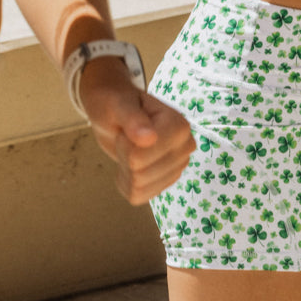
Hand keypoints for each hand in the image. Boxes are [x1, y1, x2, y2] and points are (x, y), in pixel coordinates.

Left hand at [79, 58, 194, 205]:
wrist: (116, 112)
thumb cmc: (117, 103)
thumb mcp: (119, 105)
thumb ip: (133, 119)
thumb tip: (149, 138)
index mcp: (180, 126)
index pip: (141, 157)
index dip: (124, 145)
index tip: (128, 127)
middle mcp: (184, 149)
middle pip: (140, 174)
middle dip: (125, 157)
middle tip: (127, 136)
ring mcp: (177, 167)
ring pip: (140, 188)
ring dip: (125, 170)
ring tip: (129, 147)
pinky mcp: (165, 182)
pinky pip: (138, 197)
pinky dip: (126, 183)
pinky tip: (129, 165)